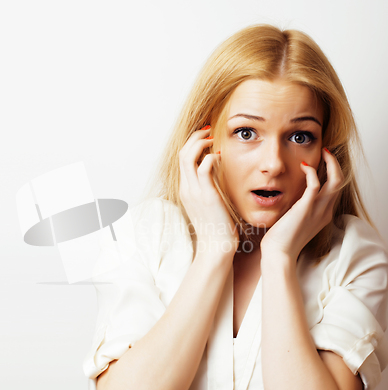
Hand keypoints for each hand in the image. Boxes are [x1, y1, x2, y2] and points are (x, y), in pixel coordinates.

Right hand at [179, 125, 238, 258]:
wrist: (216, 246)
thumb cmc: (216, 228)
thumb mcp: (208, 206)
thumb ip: (208, 190)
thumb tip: (216, 178)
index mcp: (185, 190)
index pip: (182, 160)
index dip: (191, 145)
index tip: (204, 137)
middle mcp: (186, 189)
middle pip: (181, 154)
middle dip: (194, 137)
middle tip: (207, 130)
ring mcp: (194, 191)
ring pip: (188, 157)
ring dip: (199, 142)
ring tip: (212, 138)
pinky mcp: (206, 195)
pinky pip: (203, 168)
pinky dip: (210, 157)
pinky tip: (220, 156)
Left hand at [260, 148, 343, 259]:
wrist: (279, 253)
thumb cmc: (281, 240)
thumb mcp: (295, 221)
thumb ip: (298, 208)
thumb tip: (291, 197)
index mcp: (323, 215)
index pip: (335, 190)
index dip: (332, 174)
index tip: (324, 162)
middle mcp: (325, 211)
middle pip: (340, 182)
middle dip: (335, 164)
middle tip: (327, 152)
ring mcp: (318, 210)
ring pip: (335, 181)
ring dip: (331, 163)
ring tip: (324, 152)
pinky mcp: (305, 208)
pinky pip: (315, 184)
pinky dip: (312, 172)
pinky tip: (304, 165)